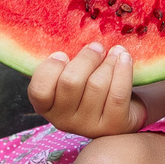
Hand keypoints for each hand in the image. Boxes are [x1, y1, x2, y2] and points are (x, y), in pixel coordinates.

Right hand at [29, 43, 143, 137]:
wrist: (123, 110)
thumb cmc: (90, 86)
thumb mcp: (72, 76)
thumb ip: (63, 64)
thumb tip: (66, 36)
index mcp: (47, 107)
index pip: (39, 90)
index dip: (50, 69)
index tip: (63, 54)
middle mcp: (64, 121)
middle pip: (71, 82)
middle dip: (87, 58)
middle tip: (97, 47)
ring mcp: (88, 127)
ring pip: (97, 85)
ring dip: (108, 62)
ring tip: (115, 52)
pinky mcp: (114, 126)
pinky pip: (118, 94)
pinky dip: (123, 72)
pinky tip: (125, 58)